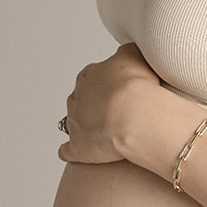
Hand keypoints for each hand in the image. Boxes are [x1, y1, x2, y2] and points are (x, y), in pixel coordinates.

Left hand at [57, 43, 161, 164]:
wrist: (134, 114)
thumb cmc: (138, 85)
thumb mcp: (134, 55)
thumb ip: (126, 52)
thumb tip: (124, 53)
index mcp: (90, 77)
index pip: (88, 76)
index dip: (99, 83)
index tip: (109, 88)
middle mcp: (78, 99)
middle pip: (78, 100)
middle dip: (88, 105)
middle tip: (105, 111)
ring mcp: (75, 124)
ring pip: (71, 123)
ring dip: (80, 127)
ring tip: (95, 133)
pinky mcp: (78, 148)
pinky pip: (68, 150)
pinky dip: (70, 151)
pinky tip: (76, 154)